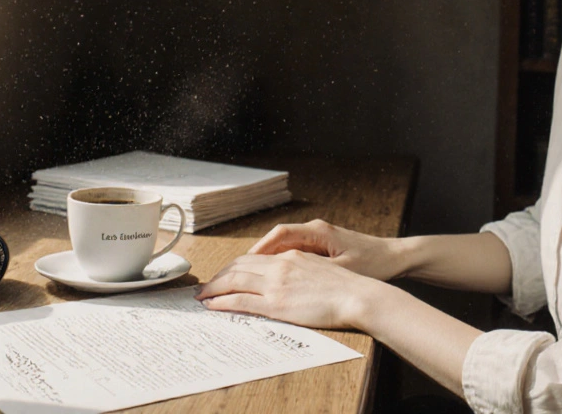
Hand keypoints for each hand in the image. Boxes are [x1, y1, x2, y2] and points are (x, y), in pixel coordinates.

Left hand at [194, 249, 386, 329]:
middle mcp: (280, 265)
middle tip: (207, 285)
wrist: (358, 295)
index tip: (224, 273)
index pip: (254, 257)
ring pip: (235, 281)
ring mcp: (277, 284)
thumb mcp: (320, 269)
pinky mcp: (277, 303)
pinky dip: (222, 302)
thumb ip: (301, 270)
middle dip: (219, 275)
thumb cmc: (347, 286)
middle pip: (239, 266)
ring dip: (214, 288)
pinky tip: (212, 305)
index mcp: (291, 256)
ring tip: (202, 295)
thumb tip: (288, 280)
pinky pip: (241, 301)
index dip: (234, 265)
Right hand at [248, 219, 405, 280]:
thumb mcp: (342, 268)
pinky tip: (274, 279)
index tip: (244, 263)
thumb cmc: (373, 262)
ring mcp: (319, 239)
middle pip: (277, 239)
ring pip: (284, 246)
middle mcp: (316, 231)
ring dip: (267, 260)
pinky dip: (281, 263)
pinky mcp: (323, 248)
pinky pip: (295, 253)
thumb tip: (286, 277)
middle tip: (235, 271)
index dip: (260, 248)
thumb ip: (314, 270)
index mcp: (318, 231)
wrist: (396, 258)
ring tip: (248, 277)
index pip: (280, 234)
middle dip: (256, 255)